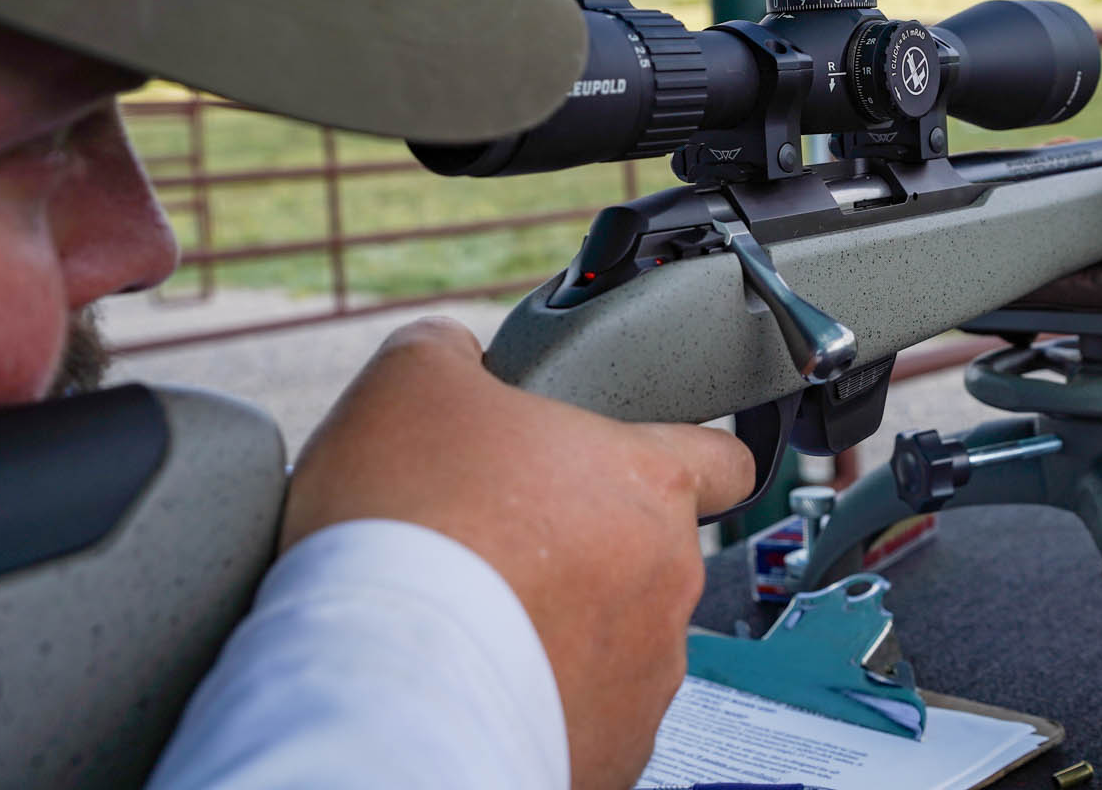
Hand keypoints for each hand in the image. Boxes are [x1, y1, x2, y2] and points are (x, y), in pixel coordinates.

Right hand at [281, 317, 753, 789]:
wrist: (377, 684)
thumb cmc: (405, 528)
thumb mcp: (409, 381)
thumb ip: (450, 352)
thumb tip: (454, 355)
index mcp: (649, 483)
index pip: (724, 460)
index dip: (689, 454)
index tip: (654, 465)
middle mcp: (668, 583)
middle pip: (648, 553)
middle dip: (585, 548)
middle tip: (500, 543)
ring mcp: (644, 677)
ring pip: (616, 639)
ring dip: (562, 627)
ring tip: (475, 620)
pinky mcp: (608, 753)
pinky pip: (582, 714)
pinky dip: (540, 699)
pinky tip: (474, 681)